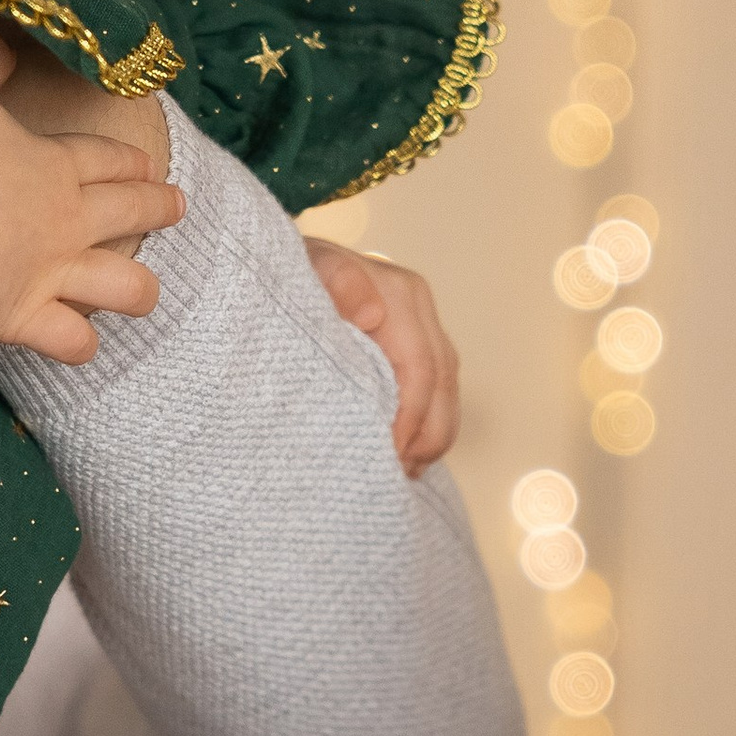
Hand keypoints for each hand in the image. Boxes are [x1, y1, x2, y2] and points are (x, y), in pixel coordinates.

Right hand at [0, 29, 183, 364]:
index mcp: (56, 163)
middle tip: (177, 206)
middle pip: (129, 212)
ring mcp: (51, 272)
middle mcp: (68, 219)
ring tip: (144, 291)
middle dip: (158, 207)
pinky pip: (69, 340)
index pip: (107, 159)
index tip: (148, 164)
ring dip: (137, 288)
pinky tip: (82, 345)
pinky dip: (78, 344)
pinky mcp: (23, 316)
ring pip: (122, 285)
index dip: (129, 161)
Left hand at [304, 241, 460, 474]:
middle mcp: (419, 307)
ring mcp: (424, 324)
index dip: (410, 418)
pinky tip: (411, 452)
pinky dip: (430, 423)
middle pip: (442, 383)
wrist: (287, 262)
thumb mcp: (306, 272)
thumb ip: (337, 283)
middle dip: (426, 435)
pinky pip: (440, 388)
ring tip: (406, 471)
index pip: (420, 368)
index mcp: (400, 294)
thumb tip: (371, 314)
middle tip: (397, 473)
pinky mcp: (419, 342)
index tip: (388, 455)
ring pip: (448, 390)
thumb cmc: (292, 273)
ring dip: (433, 435)